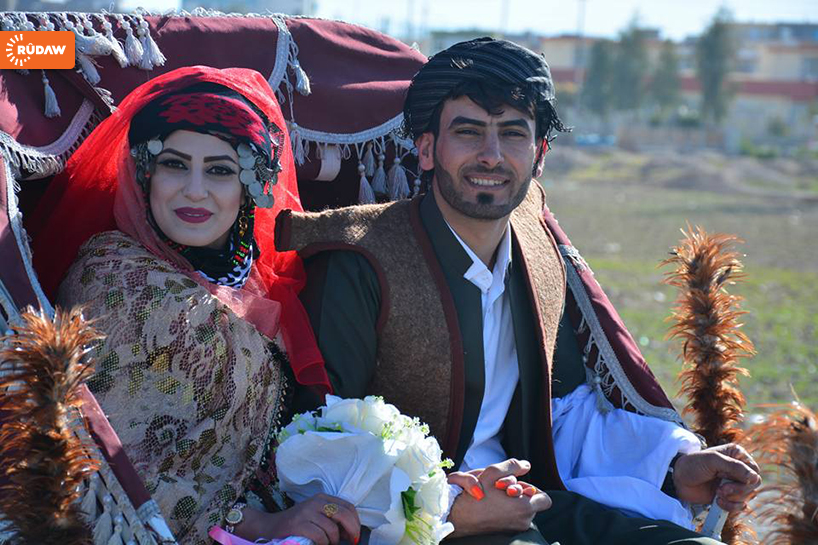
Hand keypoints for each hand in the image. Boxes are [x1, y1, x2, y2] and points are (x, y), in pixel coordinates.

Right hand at [238, 494, 360, 544]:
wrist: (271, 526)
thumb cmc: (298, 524)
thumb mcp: (316, 515)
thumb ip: (332, 518)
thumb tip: (351, 531)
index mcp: (322, 498)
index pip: (348, 507)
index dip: (356, 522)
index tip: (355, 535)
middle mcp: (316, 502)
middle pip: (343, 515)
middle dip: (352, 530)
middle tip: (352, 541)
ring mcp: (306, 512)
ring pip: (332, 529)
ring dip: (333, 541)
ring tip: (327, 543)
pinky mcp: (299, 524)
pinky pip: (320, 536)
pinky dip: (322, 543)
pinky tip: (318, 543)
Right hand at [446, 459, 551, 536]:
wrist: (458, 518)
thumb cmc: (475, 495)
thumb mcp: (492, 473)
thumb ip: (513, 465)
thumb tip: (526, 465)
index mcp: (524, 507)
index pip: (544, 499)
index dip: (533, 489)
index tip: (518, 485)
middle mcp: (523, 521)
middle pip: (532, 503)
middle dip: (521, 494)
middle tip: (503, 488)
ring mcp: (515, 528)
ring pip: (523, 510)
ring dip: (513, 501)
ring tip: (496, 495)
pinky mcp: (507, 532)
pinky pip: (514, 518)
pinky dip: (508, 510)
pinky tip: (494, 504)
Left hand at [673, 444, 760, 510]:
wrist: (678, 480)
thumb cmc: (693, 464)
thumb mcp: (712, 460)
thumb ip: (733, 466)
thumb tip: (754, 477)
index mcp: (737, 455)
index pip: (754, 470)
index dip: (744, 478)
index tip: (726, 477)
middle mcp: (739, 469)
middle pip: (754, 484)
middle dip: (738, 490)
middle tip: (721, 489)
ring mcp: (734, 483)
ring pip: (748, 496)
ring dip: (733, 498)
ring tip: (718, 493)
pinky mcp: (730, 496)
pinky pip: (740, 506)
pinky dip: (731, 506)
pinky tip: (718, 501)